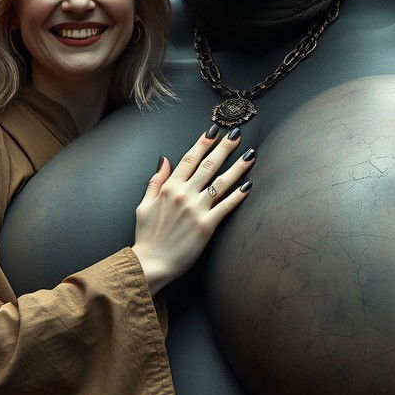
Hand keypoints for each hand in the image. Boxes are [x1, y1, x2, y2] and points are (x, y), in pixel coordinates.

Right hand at [132, 125, 254, 294]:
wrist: (151, 263)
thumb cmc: (147, 237)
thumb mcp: (144, 205)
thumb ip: (155, 181)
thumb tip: (164, 160)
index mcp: (169, 188)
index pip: (189, 159)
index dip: (203, 143)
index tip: (214, 131)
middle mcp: (184, 195)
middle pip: (208, 165)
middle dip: (224, 148)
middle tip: (237, 133)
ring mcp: (197, 209)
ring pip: (221, 182)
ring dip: (237, 167)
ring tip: (250, 154)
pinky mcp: (207, 226)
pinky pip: (226, 206)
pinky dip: (238, 195)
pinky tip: (249, 185)